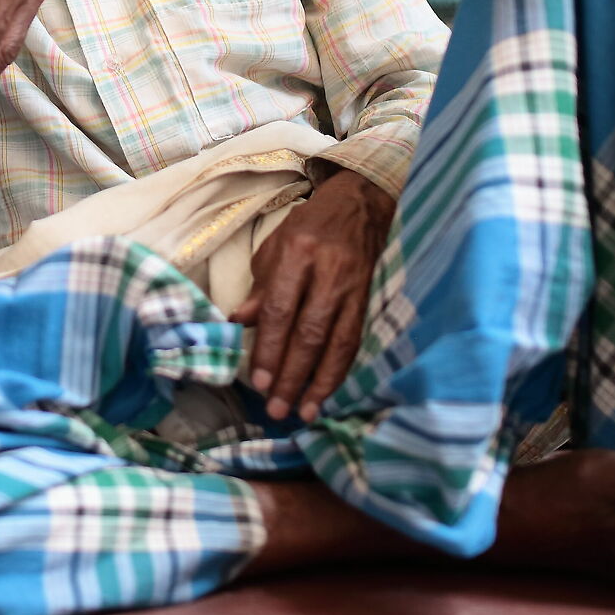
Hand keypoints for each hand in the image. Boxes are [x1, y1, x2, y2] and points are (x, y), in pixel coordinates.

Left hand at [230, 167, 396, 422]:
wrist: (364, 203)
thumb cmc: (312, 225)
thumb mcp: (277, 244)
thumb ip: (262, 286)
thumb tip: (242, 323)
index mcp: (299, 254)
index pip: (282, 310)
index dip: (270, 349)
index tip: (259, 381)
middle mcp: (329, 273)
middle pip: (309, 333)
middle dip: (292, 375)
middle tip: (277, 408)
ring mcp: (356, 288)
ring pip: (338, 343)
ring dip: (320, 382)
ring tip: (304, 412)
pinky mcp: (372, 299)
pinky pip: (357, 340)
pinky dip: (342, 370)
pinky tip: (329, 392)